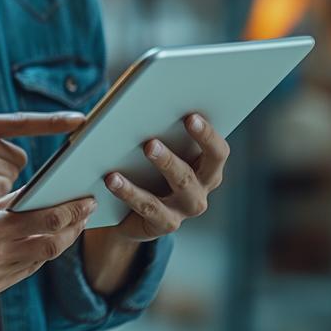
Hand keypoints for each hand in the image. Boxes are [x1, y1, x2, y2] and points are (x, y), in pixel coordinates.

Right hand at [0, 194, 95, 297]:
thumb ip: (6, 202)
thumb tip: (38, 191)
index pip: (47, 219)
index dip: (72, 210)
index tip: (86, 199)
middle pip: (54, 243)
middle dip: (75, 226)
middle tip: (86, 210)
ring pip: (44, 257)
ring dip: (63, 241)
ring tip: (71, 225)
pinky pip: (28, 270)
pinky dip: (41, 254)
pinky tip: (46, 241)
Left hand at [103, 113, 229, 241]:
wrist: (126, 215)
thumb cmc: (141, 170)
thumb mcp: (150, 150)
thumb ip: (151, 129)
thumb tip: (127, 106)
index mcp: (206, 166)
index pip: (218, 151)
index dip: (208, 134)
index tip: (191, 116)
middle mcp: (202, 187)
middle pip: (205, 167)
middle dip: (188, 144)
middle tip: (156, 137)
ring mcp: (186, 208)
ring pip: (181, 183)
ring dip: (165, 163)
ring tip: (146, 147)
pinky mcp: (166, 223)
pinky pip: (149, 206)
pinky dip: (130, 191)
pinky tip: (112, 179)